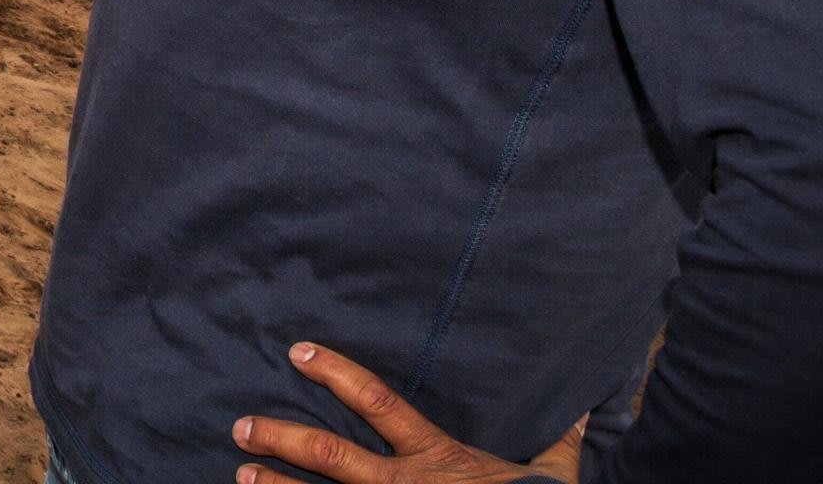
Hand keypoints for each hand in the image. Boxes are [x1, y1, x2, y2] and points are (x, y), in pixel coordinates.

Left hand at [235, 342, 583, 483]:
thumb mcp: (552, 475)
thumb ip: (558, 441)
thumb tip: (583, 408)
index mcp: (439, 459)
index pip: (379, 403)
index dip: (336, 374)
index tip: (298, 351)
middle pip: (332, 457)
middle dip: (282, 439)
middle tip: (239, 427)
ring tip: (239, 475)